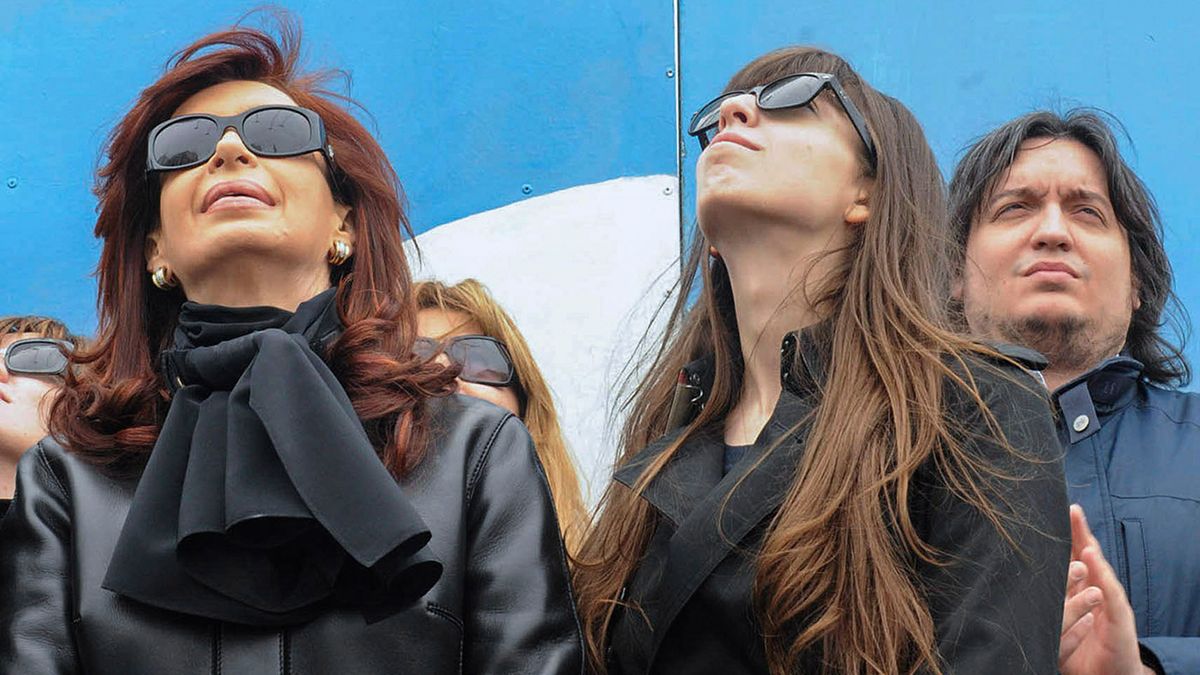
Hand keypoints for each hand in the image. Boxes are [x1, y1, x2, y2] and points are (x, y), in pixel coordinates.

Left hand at [1059, 505, 1149, 674]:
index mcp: (1081, 591)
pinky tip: (1091, 557)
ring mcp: (1110, 602)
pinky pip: (1109, 592)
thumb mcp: (1058, 623)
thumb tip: (1017, 585)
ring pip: (1098, 569)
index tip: (1052, 513)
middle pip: (1086, 555)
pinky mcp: (1119, 617)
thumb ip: (1047, 604)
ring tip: (1077, 523)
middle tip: (1069, 508)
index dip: (1064, 537)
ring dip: (1088, 547)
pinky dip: (1101, 573)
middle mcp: (1096, 591)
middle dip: (1077, 531)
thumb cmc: (1084, 650)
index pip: (1071, 558)